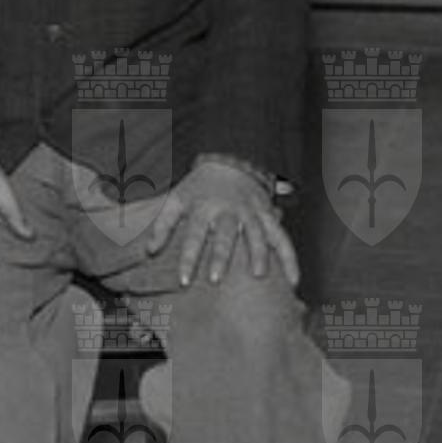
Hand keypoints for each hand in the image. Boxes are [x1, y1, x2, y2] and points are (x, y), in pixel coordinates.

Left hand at [145, 157, 296, 286]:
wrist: (229, 161)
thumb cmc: (199, 188)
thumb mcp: (176, 199)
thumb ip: (162, 225)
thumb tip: (148, 251)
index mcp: (203, 207)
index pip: (192, 235)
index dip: (187, 257)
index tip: (182, 281)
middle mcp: (227, 210)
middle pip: (224, 235)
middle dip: (219, 256)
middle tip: (215, 279)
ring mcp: (250, 212)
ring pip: (256, 234)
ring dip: (257, 254)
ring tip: (258, 276)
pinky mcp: (268, 216)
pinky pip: (282, 238)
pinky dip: (290, 258)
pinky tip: (293, 281)